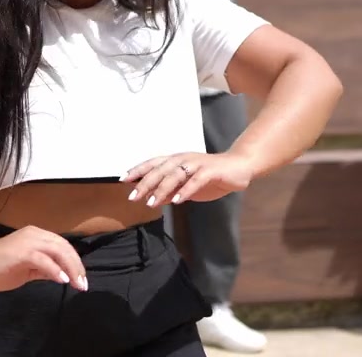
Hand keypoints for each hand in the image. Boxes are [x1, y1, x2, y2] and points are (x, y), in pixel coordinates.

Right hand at [0, 225, 88, 292]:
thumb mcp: (28, 269)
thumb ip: (45, 269)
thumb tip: (63, 274)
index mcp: (37, 236)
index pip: (63, 246)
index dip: (75, 261)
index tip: (81, 279)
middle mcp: (35, 234)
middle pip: (64, 247)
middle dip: (77, 266)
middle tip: (83, 284)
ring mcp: (28, 242)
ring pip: (57, 250)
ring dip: (70, 268)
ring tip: (77, 283)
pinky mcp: (22, 253)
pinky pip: (43, 260)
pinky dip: (55, 269)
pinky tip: (62, 280)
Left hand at [121, 152, 252, 208]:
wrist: (239, 168)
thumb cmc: (210, 177)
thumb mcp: (186, 187)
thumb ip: (170, 191)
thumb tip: (151, 199)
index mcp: (176, 161)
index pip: (153, 164)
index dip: (138, 170)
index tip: (123, 180)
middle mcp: (184, 159)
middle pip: (160, 169)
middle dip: (145, 183)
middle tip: (133, 197)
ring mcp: (197, 164)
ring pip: (175, 174)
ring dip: (162, 188)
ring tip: (151, 202)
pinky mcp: (211, 171)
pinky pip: (195, 180)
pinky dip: (185, 190)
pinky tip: (177, 201)